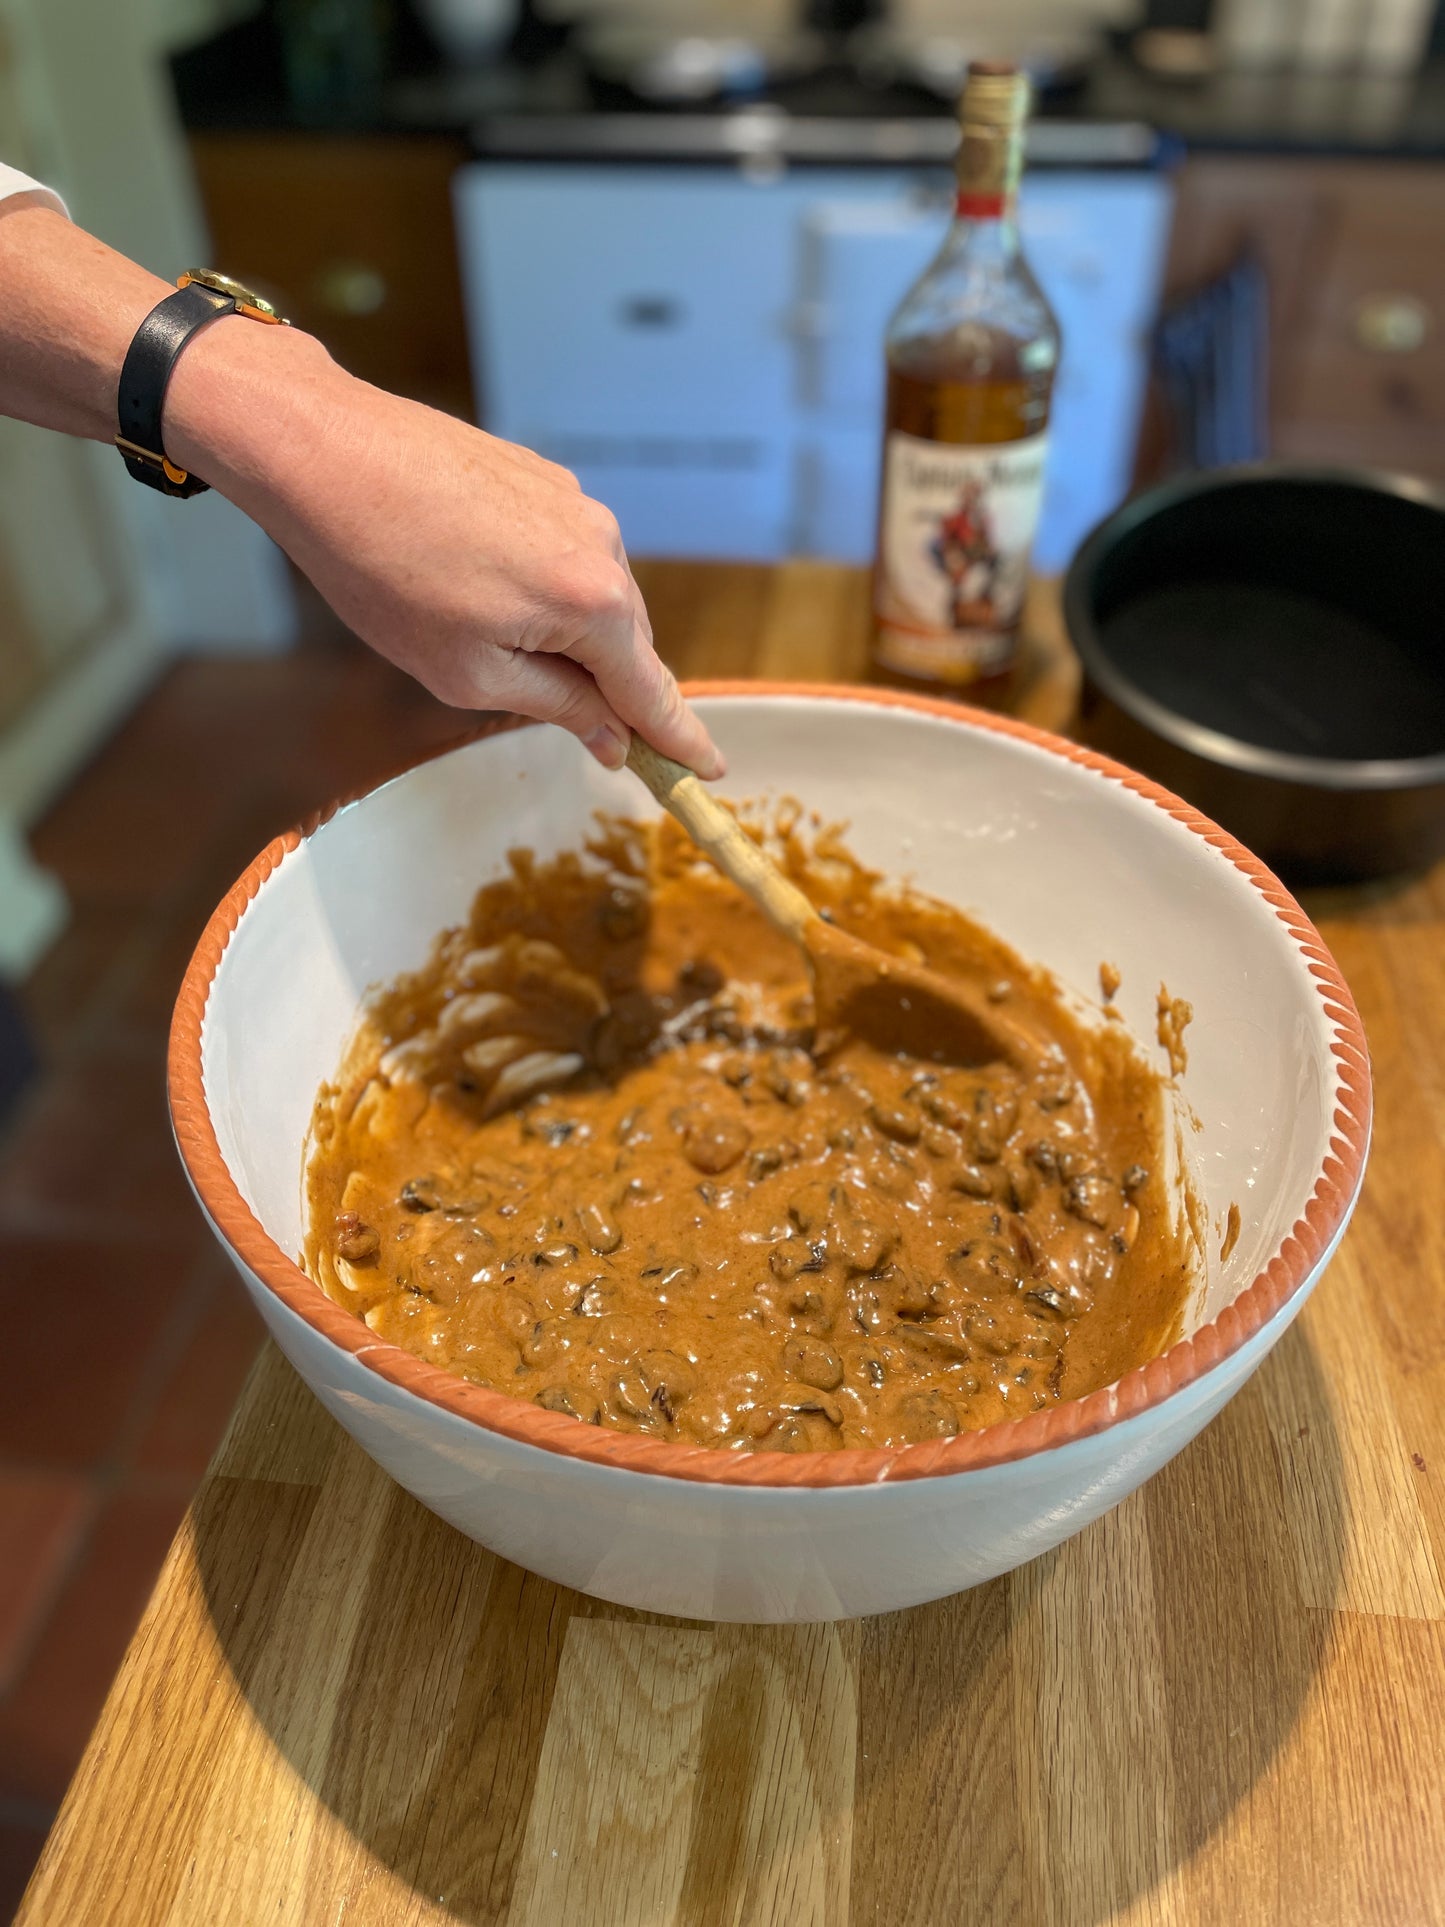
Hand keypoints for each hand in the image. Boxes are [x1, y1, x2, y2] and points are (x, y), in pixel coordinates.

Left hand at [168, 327, 723, 775]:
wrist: (325, 451)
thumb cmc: (383, 572)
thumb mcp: (468, 673)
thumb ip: (557, 707)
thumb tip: (613, 738)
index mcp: (594, 603)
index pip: (653, 692)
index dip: (679, 740)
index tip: (710, 773)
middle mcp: (604, 546)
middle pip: (627, 645)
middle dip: (609, 690)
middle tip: (582, 734)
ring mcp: (576, 504)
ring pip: (593, 598)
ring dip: (564, 635)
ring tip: (481, 639)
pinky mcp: (543, 477)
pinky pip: (563, 555)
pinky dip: (540, 587)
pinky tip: (476, 588)